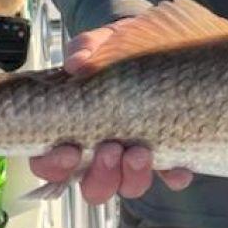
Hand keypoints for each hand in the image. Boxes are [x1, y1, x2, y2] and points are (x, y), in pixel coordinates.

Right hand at [28, 20, 193, 203]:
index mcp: (73, 132)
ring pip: (128, 186)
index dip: (54, 166)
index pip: (50, 164)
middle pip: (92, 187)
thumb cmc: (121, 49)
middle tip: (109, 149)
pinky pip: (171, 178)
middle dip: (100, 176)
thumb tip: (77, 64)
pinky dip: (173, 176)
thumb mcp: (102, 41)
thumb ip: (86, 48)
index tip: (69, 149)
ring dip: (132, 176)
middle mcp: (101, 154)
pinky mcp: (168, 155)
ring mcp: (134, 158)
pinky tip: (178, 167)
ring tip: (139, 151)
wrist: (162, 40)